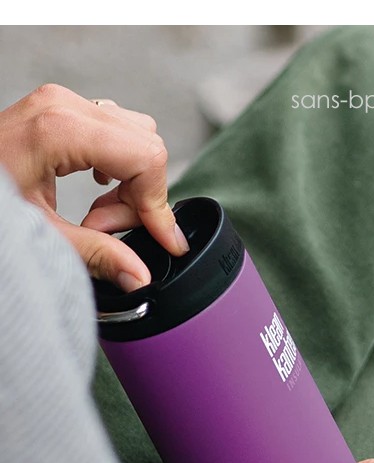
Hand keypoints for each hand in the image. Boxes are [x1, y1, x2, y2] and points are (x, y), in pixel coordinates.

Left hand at [0, 84, 188, 290]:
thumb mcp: (39, 235)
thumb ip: (95, 255)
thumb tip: (139, 277)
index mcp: (60, 129)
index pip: (146, 158)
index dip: (160, 204)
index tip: (165, 239)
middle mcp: (68, 107)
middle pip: (147, 147)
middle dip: (142, 196)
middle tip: (108, 229)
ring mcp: (67, 105)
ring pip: (138, 138)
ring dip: (132, 183)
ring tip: (97, 214)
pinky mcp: (67, 112)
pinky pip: (120, 133)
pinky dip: (120, 167)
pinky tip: (97, 189)